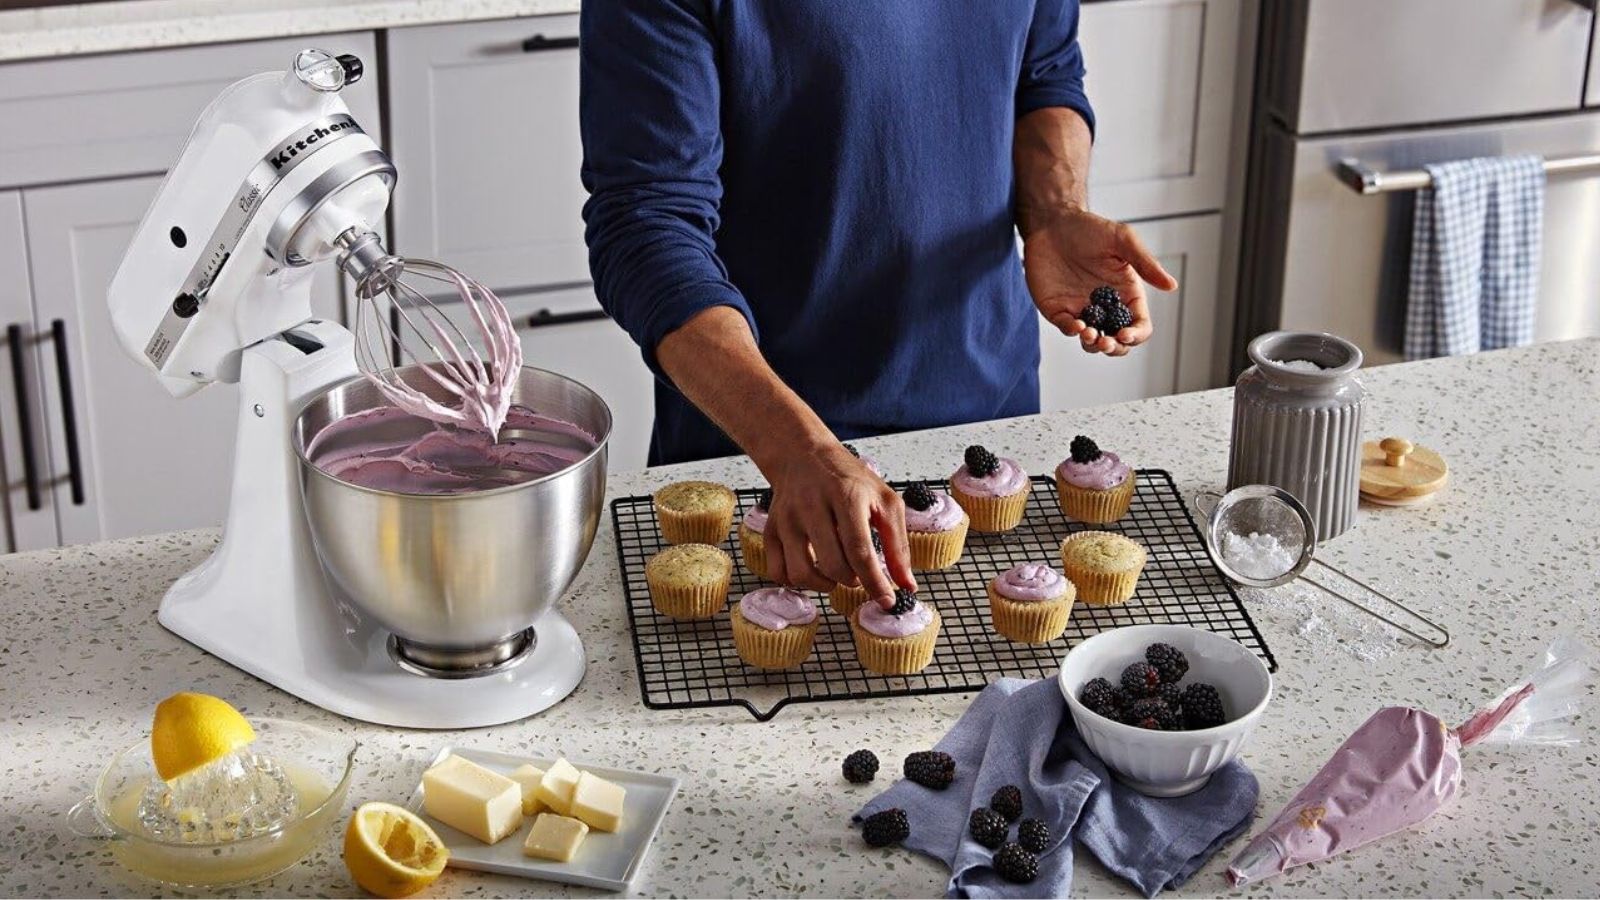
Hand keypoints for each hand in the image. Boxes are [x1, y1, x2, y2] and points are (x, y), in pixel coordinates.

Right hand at [760, 440, 915, 608]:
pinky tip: (813, 572)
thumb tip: (906, 586)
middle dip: (852, 581)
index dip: (874, 582)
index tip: (887, 601)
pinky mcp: (770, 529)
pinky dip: (796, 582)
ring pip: (801, 573)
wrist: (804, 456)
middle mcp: (812, 506)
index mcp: (846, 495)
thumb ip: (898, 544)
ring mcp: (787, 519)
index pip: (860, 550)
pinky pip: (778, 571)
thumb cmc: (848, 479)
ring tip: (836, 576)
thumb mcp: (884, 501)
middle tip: (860, 576)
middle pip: (833, 564)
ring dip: (824, 586)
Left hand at [1022, 206, 1178, 356]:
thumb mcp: (1123, 241)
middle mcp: (1105, 307)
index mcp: (1126, 294)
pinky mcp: (1058, 309)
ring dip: (1093, 345)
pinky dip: (1072, 331)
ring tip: (1090, 333)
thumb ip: (1145, 263)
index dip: (1136, 335)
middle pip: (1117, 342)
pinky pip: (1066, 327)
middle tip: (1106, 341)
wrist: (1053, 222)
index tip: (1126, 333)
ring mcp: (1081, 310)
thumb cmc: (1090, 229)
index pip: (1139, 325)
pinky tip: (1076, 326)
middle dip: (1114, 348)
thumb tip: (1172, 286)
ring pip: (1092, 342)